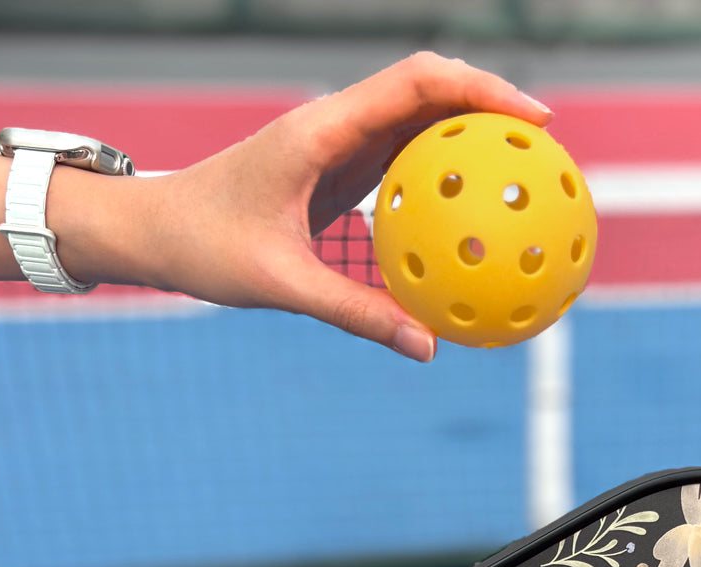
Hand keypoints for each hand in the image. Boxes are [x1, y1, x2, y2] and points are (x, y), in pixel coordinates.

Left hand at [58, 52, 552, 361]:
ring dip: (468, 140)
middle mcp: (335, 125)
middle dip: (490, 106)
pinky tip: (470, 219)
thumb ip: (356, 314)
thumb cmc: (204, 246)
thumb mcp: (282, 284)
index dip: (479, 90)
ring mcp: (338, 146)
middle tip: (544, 148)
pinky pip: (401, 165)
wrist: (156, 229)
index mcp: (321, 130)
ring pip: (418, 124)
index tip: (531, 117)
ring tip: (523, 178)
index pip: (415, 84)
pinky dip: (440, 181)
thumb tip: (426, 347)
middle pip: (428, 91)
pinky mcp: (337, 172)